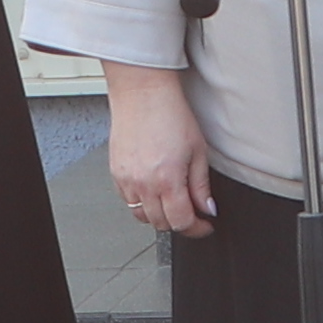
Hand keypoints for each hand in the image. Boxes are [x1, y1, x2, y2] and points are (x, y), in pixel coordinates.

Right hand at [105, 63, 213, 237]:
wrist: (142, 94)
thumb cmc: (170, 114)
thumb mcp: (198, 151)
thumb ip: (201, 185)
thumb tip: (206, 208)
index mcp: (167, 180)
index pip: (181, 222)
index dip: (197, 228)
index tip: (204, 225)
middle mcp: (144, 184)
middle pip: (161, 223)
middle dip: (180, 222)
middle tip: (192, 211)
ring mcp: (126, 180)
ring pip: (142, 216)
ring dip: (159, 215)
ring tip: (172, 200)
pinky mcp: (115, 173)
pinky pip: (128, 201)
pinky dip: (142, 202)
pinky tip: (154, 188)